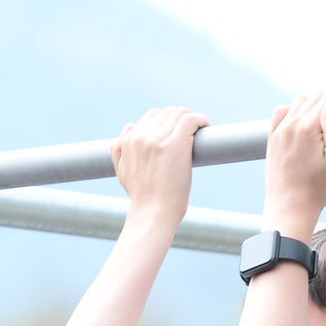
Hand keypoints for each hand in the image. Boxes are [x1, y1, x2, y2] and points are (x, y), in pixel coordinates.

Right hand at [112, 106, 208, 223]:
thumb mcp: (121, 171)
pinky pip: (191, 119)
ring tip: (199, 131)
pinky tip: (206, 126)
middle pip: (167, 112)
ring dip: (191, 120)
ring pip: (179, 113)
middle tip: (190, 134)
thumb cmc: (141, 197)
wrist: (152, 212)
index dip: (167, 123)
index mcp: (129, 140)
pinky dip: (201, 120)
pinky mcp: (177, 143)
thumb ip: (120, 149)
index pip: (152, 116)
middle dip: (180, 121)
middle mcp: (142, 135)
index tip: (177, 133)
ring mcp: (159, 138)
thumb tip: (129, 126)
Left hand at [264, 90, 325, 235]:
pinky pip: (282, 111)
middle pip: (316, 96)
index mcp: (309, 127)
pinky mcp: (272, 138)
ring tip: (325, 122)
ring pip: (300, 101)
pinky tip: (303, 121)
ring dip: (316, 105)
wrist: (290, 206)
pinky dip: (295, 109)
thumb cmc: (318, 187)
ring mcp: (280, 130)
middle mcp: (292, 124)